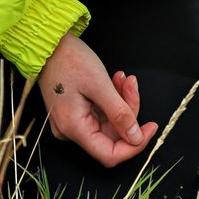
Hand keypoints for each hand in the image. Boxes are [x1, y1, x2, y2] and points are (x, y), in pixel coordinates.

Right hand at [37, 33, 157, 166]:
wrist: (48, 44)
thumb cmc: (68, 59)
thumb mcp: (99, 85)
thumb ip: (120, 114)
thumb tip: (136, 138)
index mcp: (74, 128)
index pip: (110, 155)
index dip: (134, 145)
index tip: (150, 128)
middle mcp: (70, 130)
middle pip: (112, 136)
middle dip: (128, 112)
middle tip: (132, 86)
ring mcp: (72, 121)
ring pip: (109, 122)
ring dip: (121, 102)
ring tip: (124, 79)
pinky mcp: (75, 112)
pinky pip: (101, 113)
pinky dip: (112, 99)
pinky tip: (115, 81)